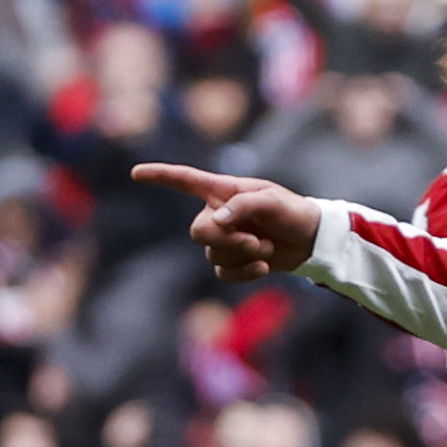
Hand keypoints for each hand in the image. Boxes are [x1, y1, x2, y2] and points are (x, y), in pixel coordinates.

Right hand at [133, 163, 322, 283]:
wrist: (309, 240)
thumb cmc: (291, 211)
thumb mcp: (273, 201)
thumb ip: (244, 204)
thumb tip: (217, 220)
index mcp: (222, 191)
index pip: (185, 181)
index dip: (160, 176)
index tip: (136, 173)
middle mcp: (216, 214)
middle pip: (198, 232)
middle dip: (227, 241)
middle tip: (255, 241)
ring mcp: (223, 240)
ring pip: (212, 254)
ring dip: (242, 255)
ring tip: (267, 248)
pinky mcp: (231, 263)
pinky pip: (223, 274)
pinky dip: (244, 273)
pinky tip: (263, 267)